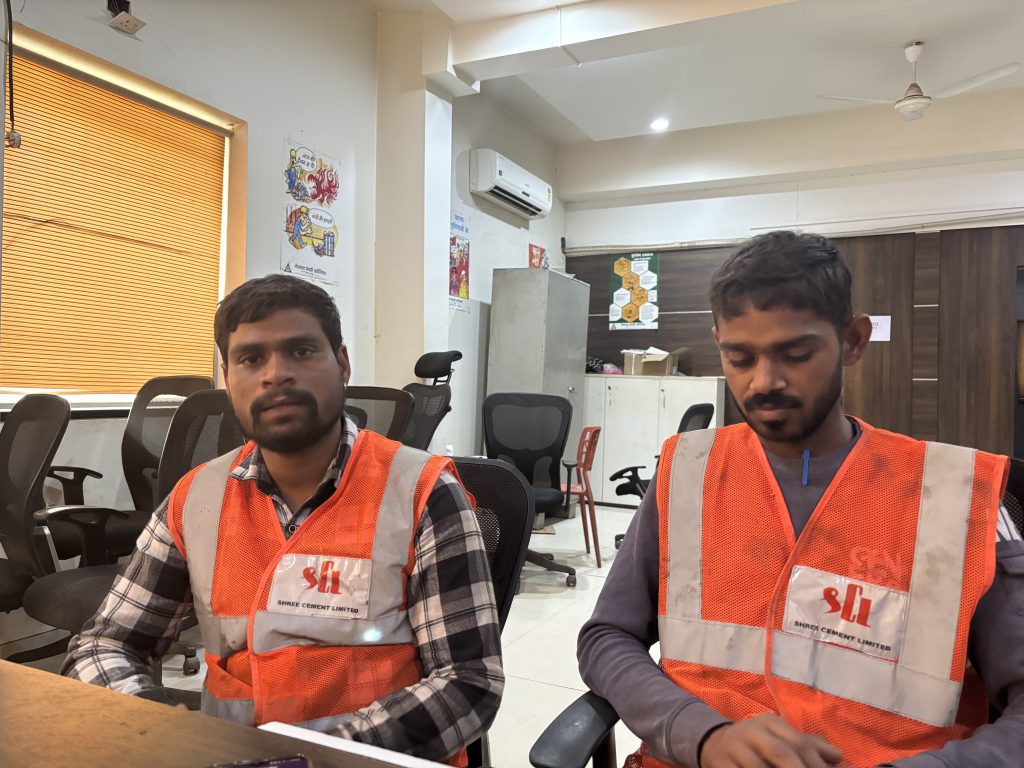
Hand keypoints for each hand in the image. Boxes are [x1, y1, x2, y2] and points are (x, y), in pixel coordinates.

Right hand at [700, 714, 842, 767]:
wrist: (714, 742)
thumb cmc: (757, 743)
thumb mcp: (780, 737)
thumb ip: (809, 746)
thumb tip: (838, 757)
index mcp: (770, 723)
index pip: (799, 742)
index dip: (817, 763)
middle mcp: (752, 732)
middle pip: (781, 753)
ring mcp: (734, 748)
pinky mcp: (720, 763)